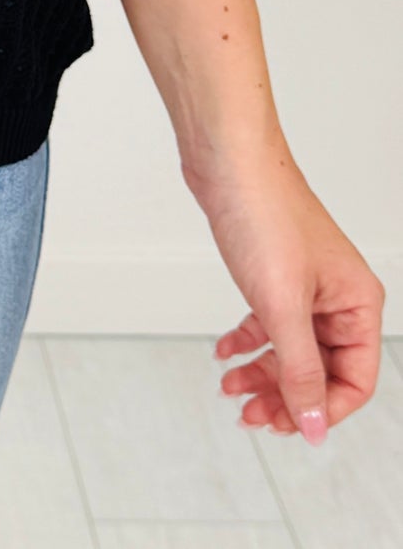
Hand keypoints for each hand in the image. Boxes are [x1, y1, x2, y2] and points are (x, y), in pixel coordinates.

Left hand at [183, 134, 385, 441]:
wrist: (226, 158)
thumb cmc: (262, 213)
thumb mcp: (282, 305)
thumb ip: (300, 370)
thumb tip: (313, 425)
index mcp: (358, 304)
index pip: (355, 381)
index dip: (322, 409)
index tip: (287, 425)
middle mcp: (338, 297)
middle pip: (322, 370)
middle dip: (286, 397)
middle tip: (251, 416)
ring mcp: (306, 285)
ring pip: (291, 349)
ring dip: (262, 374)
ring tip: (231, 390)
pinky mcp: (274, 273)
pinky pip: (269, 323)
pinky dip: (248, 341)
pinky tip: (224, 353)